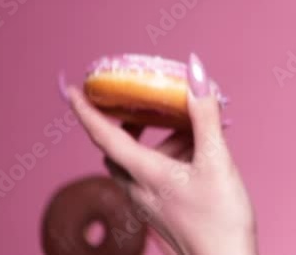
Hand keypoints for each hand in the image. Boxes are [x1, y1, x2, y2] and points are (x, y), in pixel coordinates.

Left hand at [64, 53, 257, 254]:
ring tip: (196, 123)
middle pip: (119, 149)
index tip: (74, 89)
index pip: (105, 137)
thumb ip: (204, 115)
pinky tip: (203, 148)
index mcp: (146, 174)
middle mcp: (141, 189)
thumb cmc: (221, 221)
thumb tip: (195, 73)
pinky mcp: (166, 210)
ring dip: (161, 138)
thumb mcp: (217, 161)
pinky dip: (174, 154)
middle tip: (139, 100)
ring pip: (141, 161)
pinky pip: (158, 174)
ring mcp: (152, 202)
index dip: (86, 111)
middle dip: (127, 121)